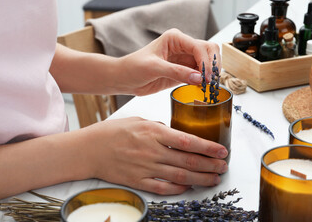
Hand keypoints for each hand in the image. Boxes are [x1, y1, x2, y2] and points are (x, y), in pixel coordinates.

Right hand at [82, 117, 227, 194]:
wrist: (88, 149)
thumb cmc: (112, 132)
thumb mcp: (138, 120)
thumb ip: (159, 128)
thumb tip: (175, 135)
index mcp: (153, 132)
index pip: (188, 141)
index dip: (208, 148)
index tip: (222, 151)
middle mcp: (152, 151)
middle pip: (188, 161)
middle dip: (210, 165)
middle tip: (223, 167)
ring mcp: (145, 168)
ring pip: (180, 177)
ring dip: (200, 179)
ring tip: (214, 179)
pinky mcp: (137, 181)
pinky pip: (162, 188)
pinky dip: (178, 190)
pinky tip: (189, 188)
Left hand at [116, 28, 220, 95]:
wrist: (124, 79)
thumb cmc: (133, 67)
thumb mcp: (154, 67)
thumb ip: (176, 72)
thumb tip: (198, 78)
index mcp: (175, 38)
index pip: (198, 46)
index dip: (205, 61)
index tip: (206, 77)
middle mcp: (182, 46)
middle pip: (208, 51)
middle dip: (212, 65)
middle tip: (211, 81)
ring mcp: (184, 60)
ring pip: (206, 63)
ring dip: (210, 73)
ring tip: (209, 86)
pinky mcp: (183, 72)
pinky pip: (199, 75)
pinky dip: (204, 81)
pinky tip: (203, 88)